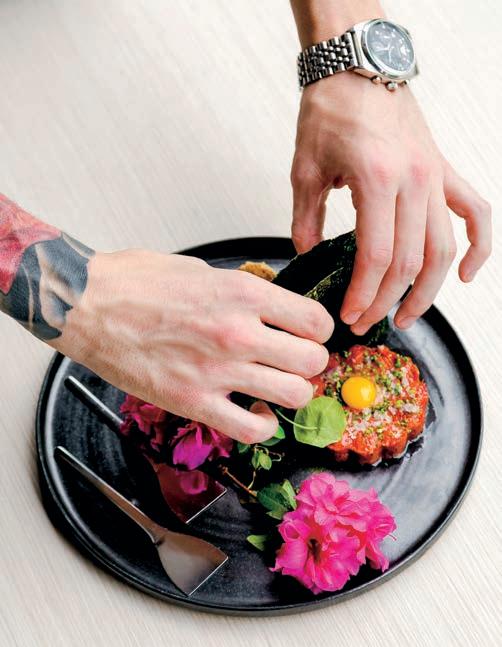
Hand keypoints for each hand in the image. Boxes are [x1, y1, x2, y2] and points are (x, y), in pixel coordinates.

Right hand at [54, 250, 333, 442]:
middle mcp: (238, 332)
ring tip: (276, 387)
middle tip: (294, 361)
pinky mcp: (194, 402)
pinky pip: (253, 429)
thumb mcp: (202, 269)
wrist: (86, 305)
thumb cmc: (136, 282)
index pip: (315, 320)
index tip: (309, 334)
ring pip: (293, 396)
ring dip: (291, 393)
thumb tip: (271, 305)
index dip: (318, 330)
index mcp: (243, 292)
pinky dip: (263, 425)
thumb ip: (243, 290)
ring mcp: (218, 370)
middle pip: (313, 361)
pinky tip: (254, 411)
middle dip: (310, 363)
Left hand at [290, 73, 491, 333]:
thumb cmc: (329, 112)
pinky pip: (475, 213)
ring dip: (428, 290)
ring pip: (443, 249)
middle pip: (409, 261)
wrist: (357, 66)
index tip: (348, 314)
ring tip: (407, 316)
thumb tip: (306, 256)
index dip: (363, 294)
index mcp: (376, 179)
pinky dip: (478, 247)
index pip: (377, 256)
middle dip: (386, 300)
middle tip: (365, 322)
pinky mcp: (444, 170)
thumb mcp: (304, 169)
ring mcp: (435, 176)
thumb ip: (305, 220)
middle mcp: (414, 181)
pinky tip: (466, 275)